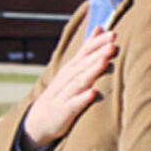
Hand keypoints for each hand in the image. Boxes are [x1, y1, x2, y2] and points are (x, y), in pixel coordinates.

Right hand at [22, 27, 115, 150]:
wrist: (37, 123)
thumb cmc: (62, 93)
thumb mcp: (74, 69)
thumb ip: (88, 50)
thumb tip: (101, 27)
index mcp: (72, 68)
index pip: (85, 51)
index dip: (98, 42)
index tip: (113, 33)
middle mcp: (67, 79)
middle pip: (84, 64)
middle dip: (98, 53)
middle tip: (113, 44)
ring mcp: (64, 94)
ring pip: (79, 81)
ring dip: (91, 71)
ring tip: (104, 62)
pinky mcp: (63, 111)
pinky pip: (73, 104)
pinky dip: (82, 98)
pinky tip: (93, 93)